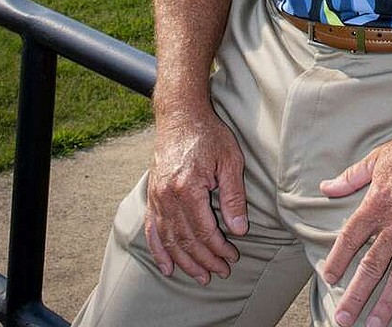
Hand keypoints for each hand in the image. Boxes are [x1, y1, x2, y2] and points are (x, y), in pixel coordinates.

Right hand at [145, 109, 247, 282]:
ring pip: (169, 239)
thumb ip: (234, 197)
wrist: (180, 115)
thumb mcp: (230, 160)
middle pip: (187, 240)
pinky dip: (159, 251)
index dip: (219, 249)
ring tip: (200, 276)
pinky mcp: (152, 195)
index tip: (232, 257)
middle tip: (220, 272)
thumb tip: (239, 229)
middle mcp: (168, 196)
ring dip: (185, 261)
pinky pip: (152, 229)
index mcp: (189, 188)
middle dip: (205, 260)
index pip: (205, 231)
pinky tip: (167, 266)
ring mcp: (157, 196)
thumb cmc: (208, 134)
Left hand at [320, 125, 391, 326]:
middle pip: (372, 264)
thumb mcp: (379, 157)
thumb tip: (326, 187)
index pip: (351, 236)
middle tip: (343, 318)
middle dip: (356, 294)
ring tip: (373, 325)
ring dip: (386, 302)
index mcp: (378, 202)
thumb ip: (351, 177)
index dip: (338, 258)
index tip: (328, 277)